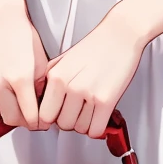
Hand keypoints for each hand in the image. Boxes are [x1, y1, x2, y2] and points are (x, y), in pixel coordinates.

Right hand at [0, 10, 49, 130]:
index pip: (31, 116)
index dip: (40, 123)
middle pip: (15, 120)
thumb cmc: (21, 35)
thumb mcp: (41, 62)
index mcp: (21, 79)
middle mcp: (2, 84)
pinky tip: (4, 110)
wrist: (1, 20)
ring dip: (11, 120)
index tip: (44, 122)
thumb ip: (41, 88)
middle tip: (34, 119)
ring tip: (20, 113)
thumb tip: (41, 105)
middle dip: (27, 123)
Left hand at [38, 5, 146, 138]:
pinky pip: (96, 129)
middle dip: (71, 121)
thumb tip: (41, 101)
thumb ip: (50, 80)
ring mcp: (88, 94)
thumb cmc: (95, 45)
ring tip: (90, 111)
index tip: (59, 115)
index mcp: (56, 76)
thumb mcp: (63, 59)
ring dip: (85, 124)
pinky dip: (97, 128)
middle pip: (62, 125)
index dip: (53, 118)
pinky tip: (99, 117)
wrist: (121, 34)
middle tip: (78, 112)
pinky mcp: (107, 100)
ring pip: (80, 129)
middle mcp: (70, 86)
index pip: (45, 115)